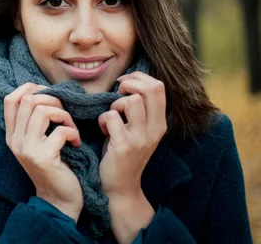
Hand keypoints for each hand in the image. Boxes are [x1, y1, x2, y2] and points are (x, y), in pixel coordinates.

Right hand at [4, 83, 82, 221]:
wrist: (59, 200)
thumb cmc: (54, 166)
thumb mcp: (36, 142)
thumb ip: (34, 121)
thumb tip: (43, 91)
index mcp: (12, 135)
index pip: (10, 99)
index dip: (29, 89)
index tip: (48, 93)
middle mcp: (15, 141)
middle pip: (28, 100)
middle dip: (52, 99)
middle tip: (64, 113)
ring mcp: (27, 149)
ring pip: (43, 111)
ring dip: (64, 115)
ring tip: (71, 127)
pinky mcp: (43, 158)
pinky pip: (60, 131)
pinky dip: (73, 132)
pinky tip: (76, 141)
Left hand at [98, 72, 166, 197]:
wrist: (120, 186)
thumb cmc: (123, 151)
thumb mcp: (138, 129)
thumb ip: (139, 109)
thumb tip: (128, 80)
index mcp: (160, 123)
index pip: (159, 86)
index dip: (138, 78)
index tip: (123, 84)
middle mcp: (155, 129)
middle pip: (151, 89)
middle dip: (129, 83)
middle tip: (116, 94)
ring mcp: (141, 138)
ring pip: (130, 100)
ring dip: (114, 104)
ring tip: (111, 117)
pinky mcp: (124, 146)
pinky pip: (111, 117)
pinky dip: (102, 119)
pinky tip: (103, 129)